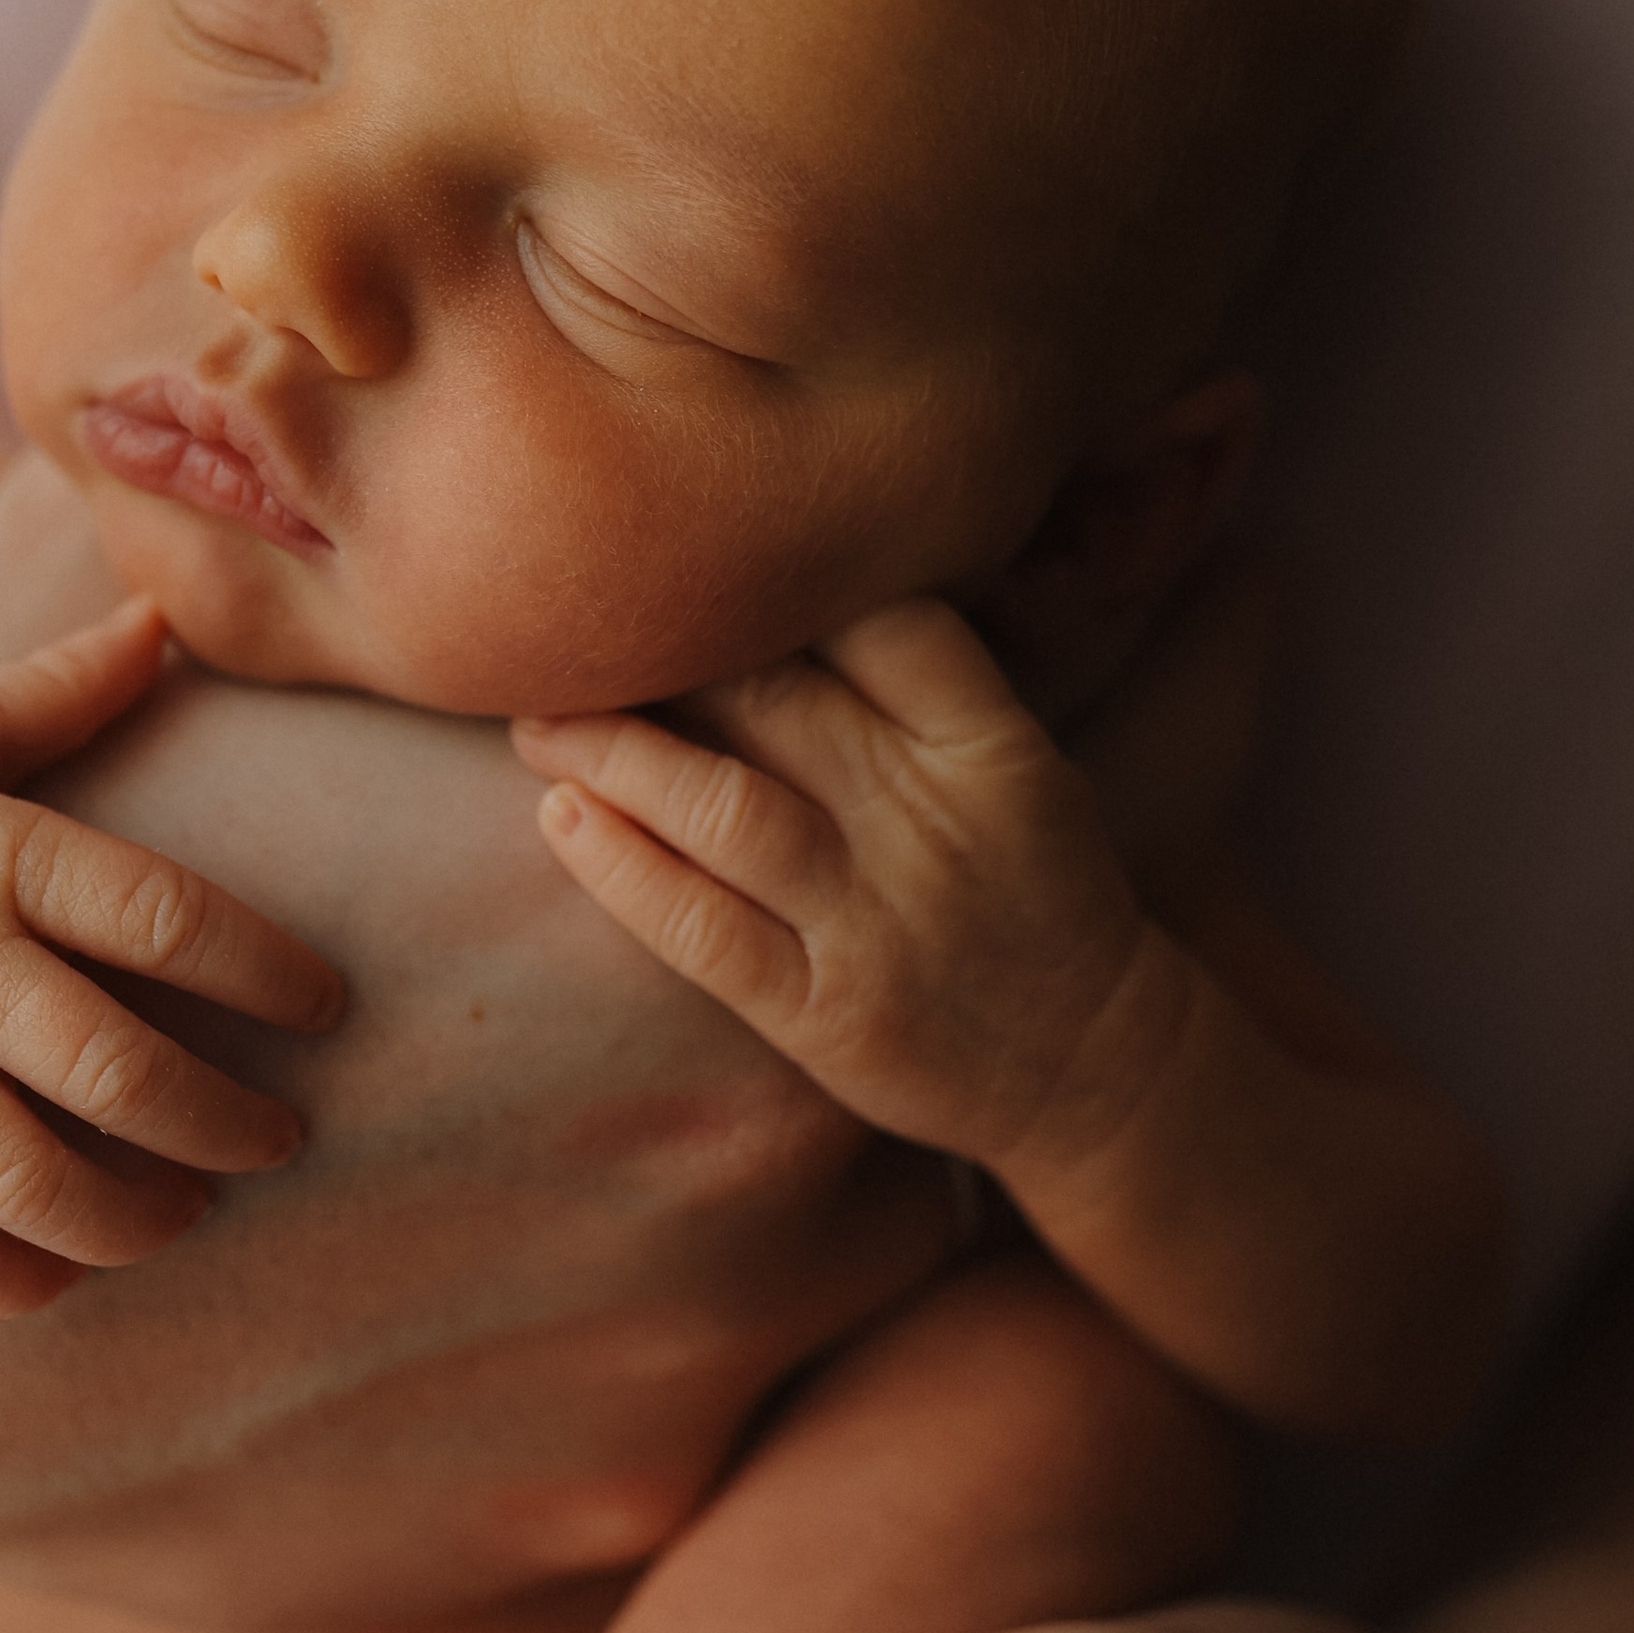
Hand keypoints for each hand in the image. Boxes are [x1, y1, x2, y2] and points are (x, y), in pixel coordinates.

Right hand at [0, 602, 342, 1311]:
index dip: (266, 970)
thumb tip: (166, 617)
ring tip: (181, 1215)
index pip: (164, 915)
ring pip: (29, 1175)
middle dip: (223, 1123)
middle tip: (277, 1139)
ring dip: (129, 1218)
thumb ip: (63, 690)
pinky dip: (3, 1278)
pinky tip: (60, 1274)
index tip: (329, 1008)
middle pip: (117, 1068)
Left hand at [512, 602, 1173, 1172]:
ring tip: (538, 721)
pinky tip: (562, 820)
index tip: (685, 565)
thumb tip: (764, 602)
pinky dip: (623, 871)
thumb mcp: (1018, 768)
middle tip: (574, 627)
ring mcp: (878, 923)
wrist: (1095, 1067)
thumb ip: (917, 689)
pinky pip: (703, 930)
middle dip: (661, 655)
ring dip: (615, 753)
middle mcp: (934, 821)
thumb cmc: (1033, 894)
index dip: (768, 583)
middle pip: (778, 697)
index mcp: (991, 746)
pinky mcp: (826, 1014)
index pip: (876, 620)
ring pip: (725, 808)